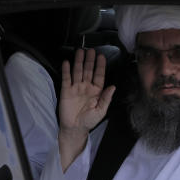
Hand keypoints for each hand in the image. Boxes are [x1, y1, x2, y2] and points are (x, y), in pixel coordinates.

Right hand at [58, 49, 114, 169]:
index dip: (100, 66)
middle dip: (89, 61)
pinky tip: (67, 62)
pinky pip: (66, 79)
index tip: (101, 57)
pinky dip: (66, 70)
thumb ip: (106, 98)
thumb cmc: (89, 121)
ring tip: (80, 51)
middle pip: (88, 71)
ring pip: (77, 72)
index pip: (99, 76)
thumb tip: (113, 87)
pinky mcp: (66, 91)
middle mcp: (86, 87)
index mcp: (96, 91)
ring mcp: (76, 88)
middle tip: (91, 50)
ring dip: (78, 62)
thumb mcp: (101, 111)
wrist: (74, 129)